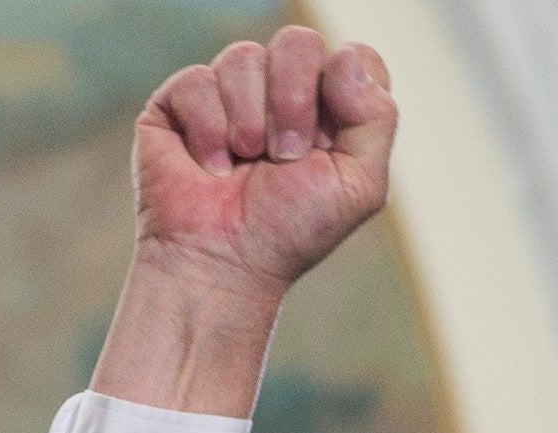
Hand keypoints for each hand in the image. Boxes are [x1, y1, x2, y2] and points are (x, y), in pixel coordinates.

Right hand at [93, 28, 396, 416]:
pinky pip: (197, 80)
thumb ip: (377, 117)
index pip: (350, 56)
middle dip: (293, 102)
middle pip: (298, 42)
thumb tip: (344, 58)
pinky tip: (210, 168)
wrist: (221, 266)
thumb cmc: (288, 232)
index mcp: (329, 106)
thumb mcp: (359, 184)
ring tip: (243, 165)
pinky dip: (207, 130)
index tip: (327, 141)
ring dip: (248, 121)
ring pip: (245, 56)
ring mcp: (229, 93)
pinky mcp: (180, 103)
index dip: (342, 89)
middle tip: (283, 157)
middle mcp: (279, 91)